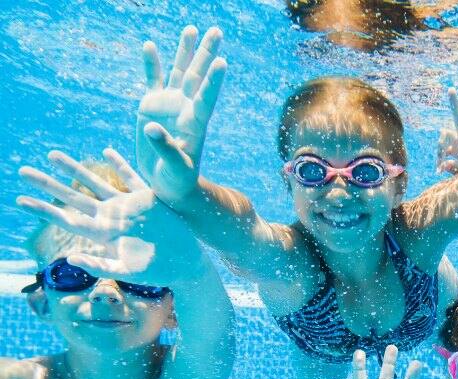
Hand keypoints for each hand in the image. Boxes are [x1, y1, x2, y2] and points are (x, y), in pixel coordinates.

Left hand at [16, 148, 198, 286]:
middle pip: (73, 197)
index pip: (66, 218)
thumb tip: (71, 259)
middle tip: (22, 172)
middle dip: (48, 185)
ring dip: (74, 169)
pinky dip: (119, 164)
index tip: (20, 200)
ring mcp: (128, 207)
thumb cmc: (158, 272)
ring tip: (51, 156)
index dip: (43, 210)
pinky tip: (106, 151)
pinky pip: (131, 177)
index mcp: (103, 233)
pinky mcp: (147, 199)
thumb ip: (100, 266)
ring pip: (95, 183)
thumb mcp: (127, 272)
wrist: (186, 263)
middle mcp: (111, 217)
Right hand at [136, 26, 226, 204]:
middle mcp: (186, 108)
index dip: (213, 81)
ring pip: (180, 72)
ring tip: (192, 28)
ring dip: (185, 51)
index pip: (206, 98)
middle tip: (217, 31)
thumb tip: (151, 127)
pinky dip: (151, 64)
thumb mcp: (175, 168)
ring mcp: (170, 105)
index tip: (222, 63)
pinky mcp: (152, 107)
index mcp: (195, 123)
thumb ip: (165, 148)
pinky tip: (149, 45)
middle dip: (206, 53)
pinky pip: (153, 81)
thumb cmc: (178, 181)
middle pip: (198, 76)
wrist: (168, 184)